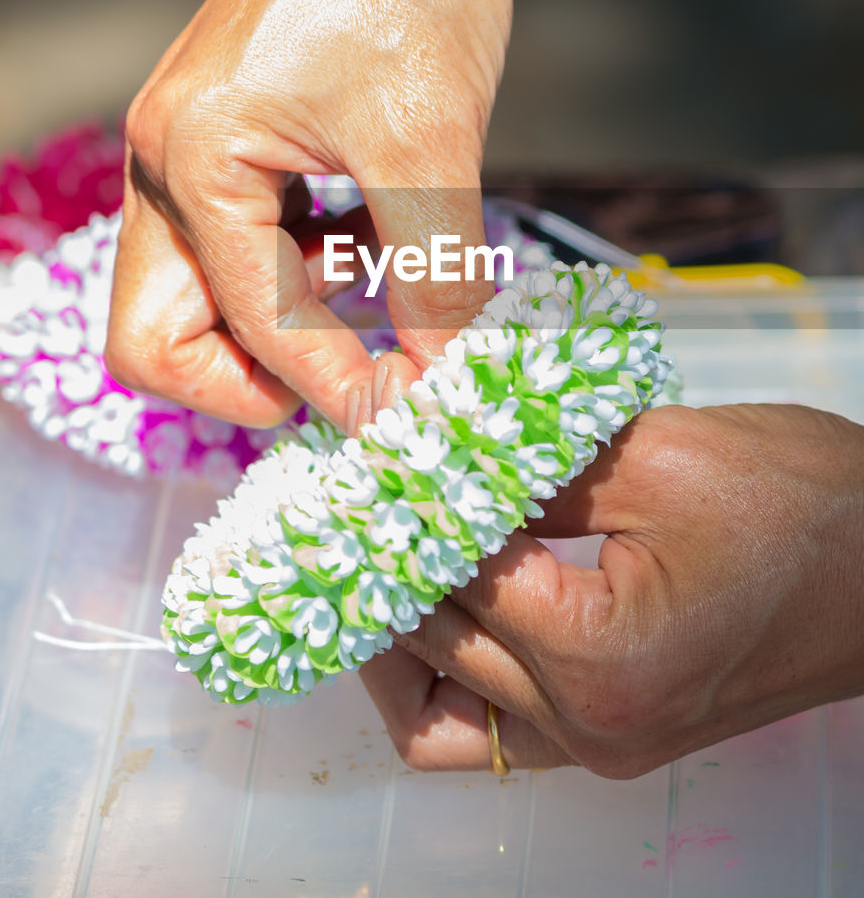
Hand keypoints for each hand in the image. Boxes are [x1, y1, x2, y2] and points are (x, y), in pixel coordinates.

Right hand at [105, 0, 512, 431]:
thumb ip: (431, 281)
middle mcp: (164, 158)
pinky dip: (302, 267)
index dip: (337, 388)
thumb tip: (439, 386)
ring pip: (198, 294)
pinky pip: (239, 241)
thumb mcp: (432, 148)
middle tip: (354, 383)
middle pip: (158, 336)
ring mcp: (189, 145)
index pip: (251, 326)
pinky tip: (375, 242)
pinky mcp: (230, 135)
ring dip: (286, 321)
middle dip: (252, 380)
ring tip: (385, 288)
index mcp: (190, 157)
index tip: (413, 418)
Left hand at [359, 403, 863, 776]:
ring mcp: (599, 744)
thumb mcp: (655, 455)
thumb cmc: (806, 504)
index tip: (375, 431)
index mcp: (601, 658)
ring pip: (438, 705)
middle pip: (429, 638)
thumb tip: (426, 448)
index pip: (447, 568)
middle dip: (390, 546)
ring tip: (390, 536)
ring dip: (401, 621)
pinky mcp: (608, 735)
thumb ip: (526, 464)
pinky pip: (486, 726)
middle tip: (369, 472)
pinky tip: (443, 598)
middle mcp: (590, 726)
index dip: (402, 490)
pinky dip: (445, 672)